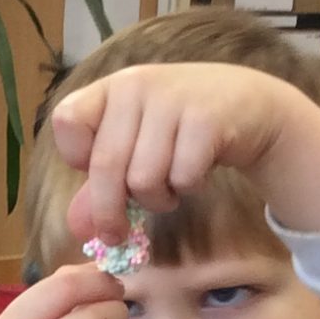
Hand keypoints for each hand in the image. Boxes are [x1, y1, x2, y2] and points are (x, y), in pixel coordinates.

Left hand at [51, 61, 319, 244]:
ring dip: (157, 198)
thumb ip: (101, 186)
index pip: (67, 121)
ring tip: (171, 184)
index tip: (94, 169)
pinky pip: (181, 178)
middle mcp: (137, 85)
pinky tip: (197, 173)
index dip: (77, 156)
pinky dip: (188, 188)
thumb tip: (78, 227)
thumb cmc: (182, 131)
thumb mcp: (137, 149)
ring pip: (143, 179)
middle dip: (110, 212)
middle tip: (118, 233)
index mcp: (112, 87)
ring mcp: (173, 99)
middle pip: (104, 167)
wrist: (252, 107)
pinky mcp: (206, 119)